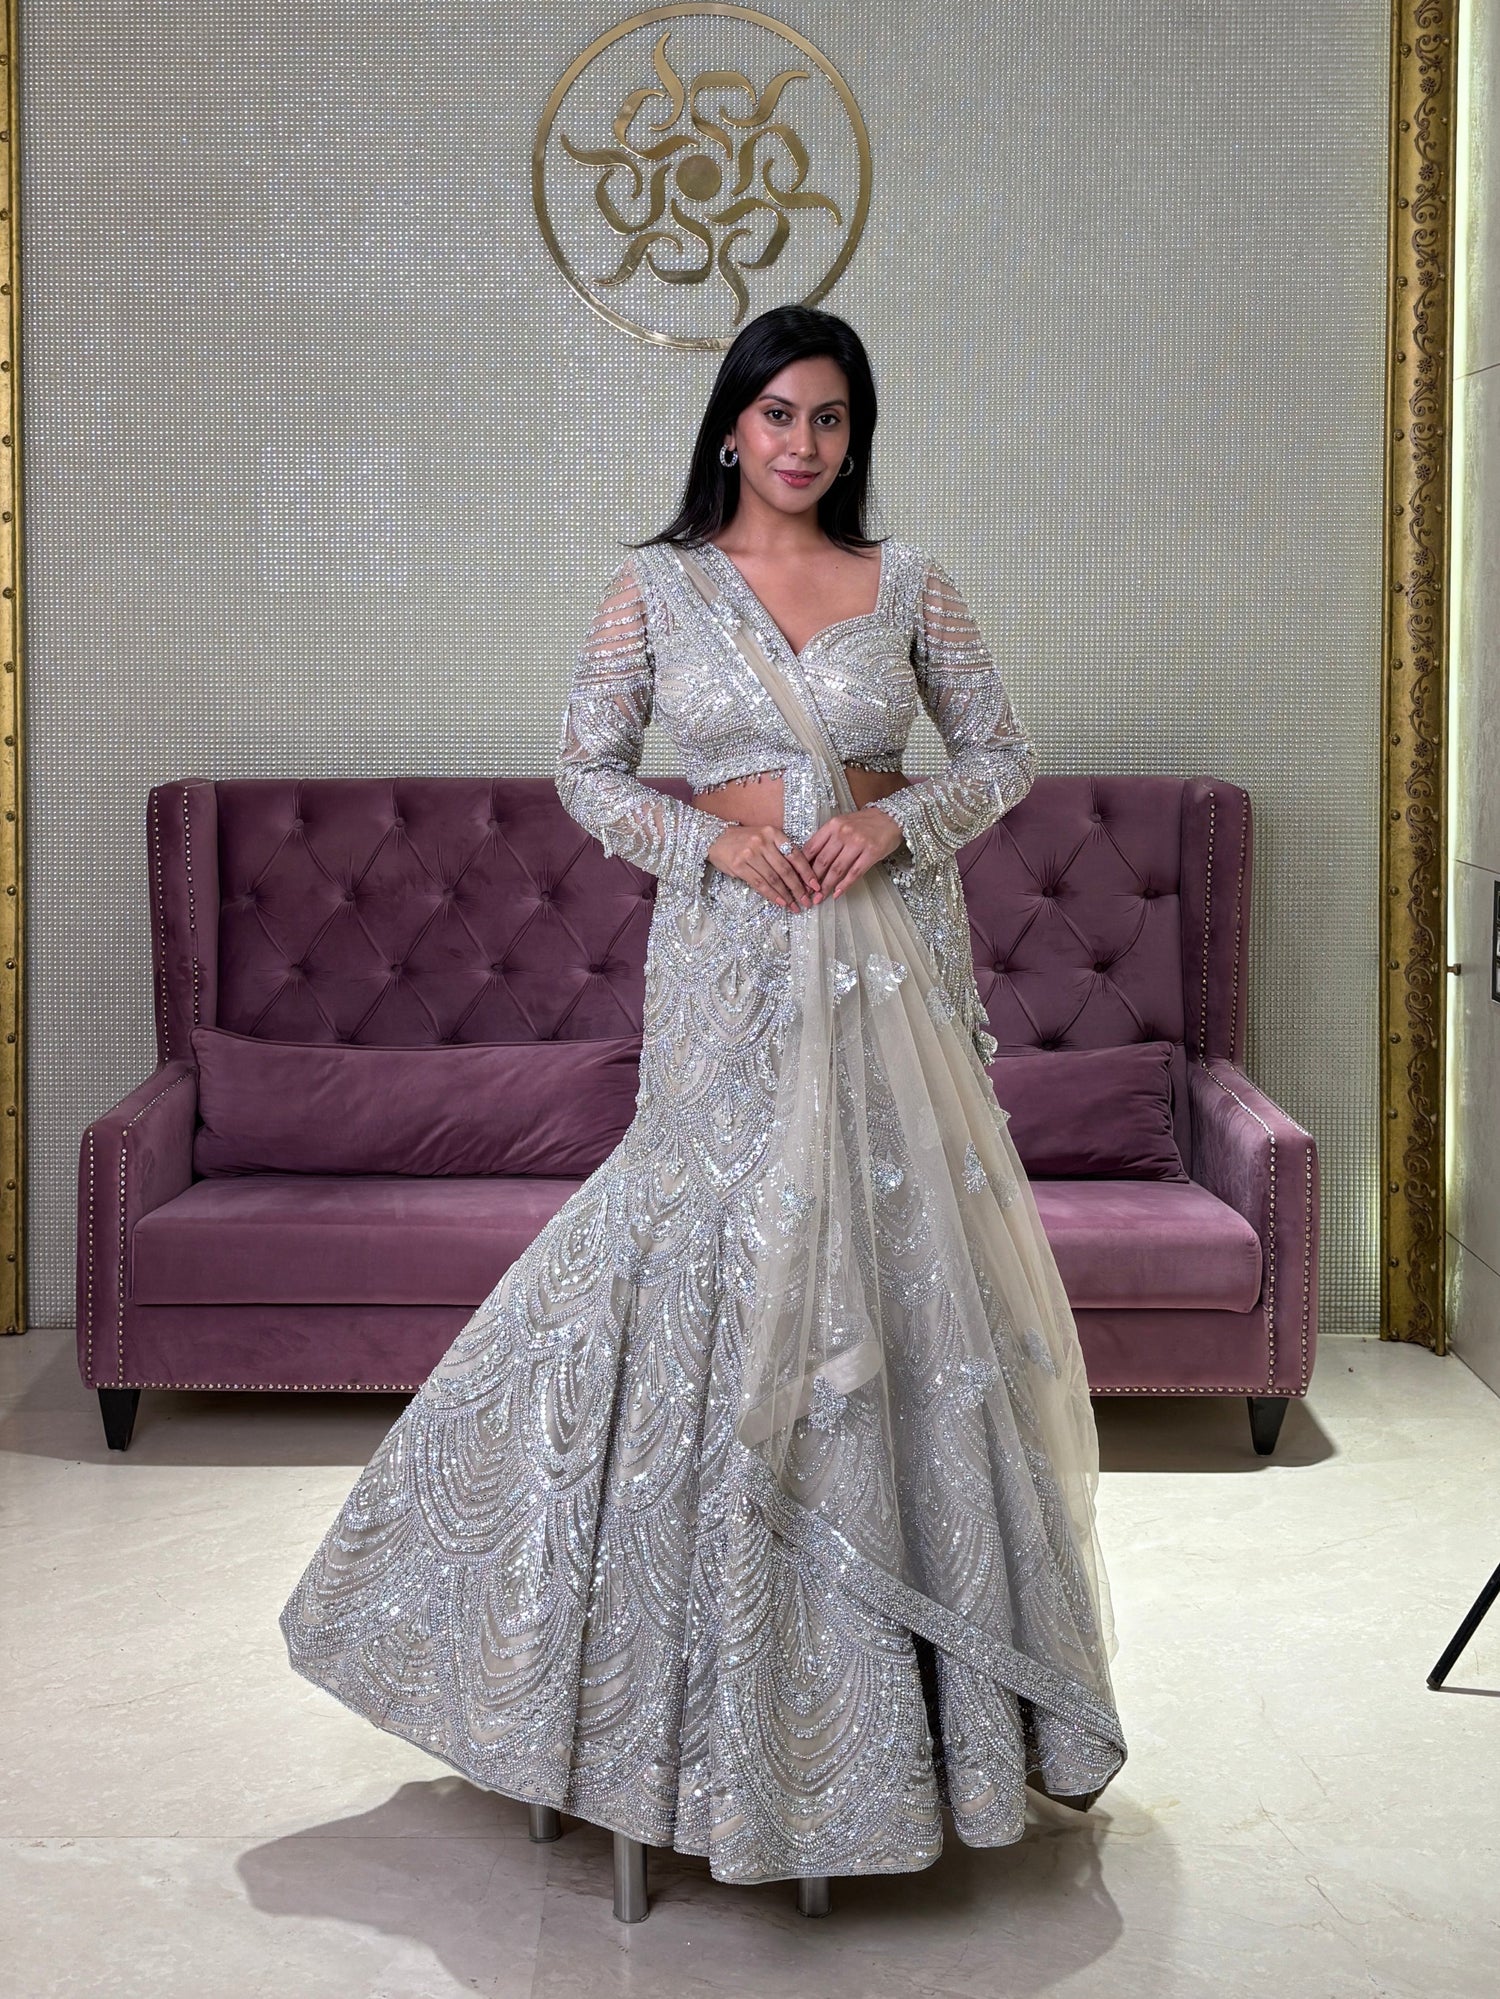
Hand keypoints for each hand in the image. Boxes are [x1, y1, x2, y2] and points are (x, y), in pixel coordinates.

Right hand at [706, 822, 824, 909]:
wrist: (716, 838)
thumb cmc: (745, 840)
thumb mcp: (765, 838)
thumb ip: (781, 852)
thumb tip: (801, 876)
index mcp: (773, 833)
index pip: (795, 855)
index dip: (807, 872)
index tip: (815, 886)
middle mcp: (762, 842)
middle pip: (785, 870)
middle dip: (798, 888)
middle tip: (807, 901)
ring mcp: (750, 854)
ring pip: (773, 879)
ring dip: (786, 895)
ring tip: (794, 906)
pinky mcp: (739, 866)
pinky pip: (760, 884)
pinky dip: (772, 895)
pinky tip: (780, 902)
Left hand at [801, 805, 904, 897]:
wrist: (891, 817)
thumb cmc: (865, 823)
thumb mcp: (842, 823)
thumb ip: (827, 839)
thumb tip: (810, 861)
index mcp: (832, 825)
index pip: (812, 848)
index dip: (803, 866)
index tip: (798, 879)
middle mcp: (843, 833)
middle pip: (823, 861)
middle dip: (812, 881)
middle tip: (806, 894)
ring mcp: (858, 842)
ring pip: (837, 869)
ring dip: (826, 886)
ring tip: (819, 898)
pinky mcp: (871, 852)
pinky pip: (854, 872)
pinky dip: (844, 885)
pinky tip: (837, 894)